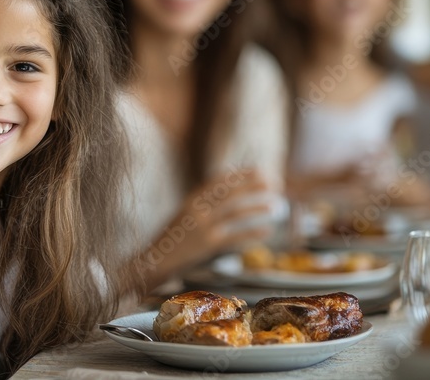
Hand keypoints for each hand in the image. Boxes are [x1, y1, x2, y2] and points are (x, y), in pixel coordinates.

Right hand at [134, 168, 275, 289]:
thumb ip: (202, 208)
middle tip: (272, 181)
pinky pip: (235, 236)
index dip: (239, 174)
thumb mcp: (185, 217)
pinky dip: (253, 232)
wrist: (154, 261)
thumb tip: (225, 200)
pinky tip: (267, 231)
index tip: (256, 169)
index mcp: (191, 200)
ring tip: (274, 205)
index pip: (219, 181)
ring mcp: (202, 226)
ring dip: (256, 207)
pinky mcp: (207, 243)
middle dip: (252, 185)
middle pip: (230, 193)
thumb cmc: (171, 242)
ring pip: (235, 212)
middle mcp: (197, 209)